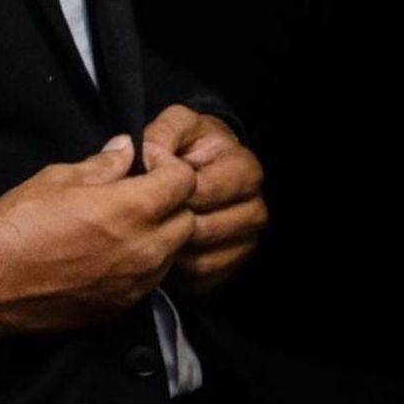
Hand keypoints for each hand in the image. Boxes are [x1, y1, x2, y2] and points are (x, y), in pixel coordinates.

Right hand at [0, 134, 195, 345]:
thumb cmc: (20, 223)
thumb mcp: (57, 178)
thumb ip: (102, 165)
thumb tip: (125, 149)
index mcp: (131, 210)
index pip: (183, 182)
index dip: (167, 165)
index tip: (143, 162)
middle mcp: (144, 250)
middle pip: (187, 220)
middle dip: (171, 201)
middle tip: (139, 190)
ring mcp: (134, 284)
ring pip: (173, 253)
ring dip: (161, 234)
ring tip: (125, 222)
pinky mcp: (120, 308)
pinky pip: (151, 280)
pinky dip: (144, 262)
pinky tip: (113, 250)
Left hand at [142, 104, 266, 296]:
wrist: (202, 166)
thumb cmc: (189, 144)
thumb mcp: (177, 125)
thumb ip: (163, 134)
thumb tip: (150, 156)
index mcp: (245, 170)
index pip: (203, 190)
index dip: (171, 188)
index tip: (150, 182)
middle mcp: (254, 209)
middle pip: (204, 228)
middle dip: (171, 219)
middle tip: (148, 210)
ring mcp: (246, 241)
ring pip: (202, 258)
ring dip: (171, 247)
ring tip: (153, 227)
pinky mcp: (231, 266)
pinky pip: (201, 278)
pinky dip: (178, 268)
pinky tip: (164, 247)